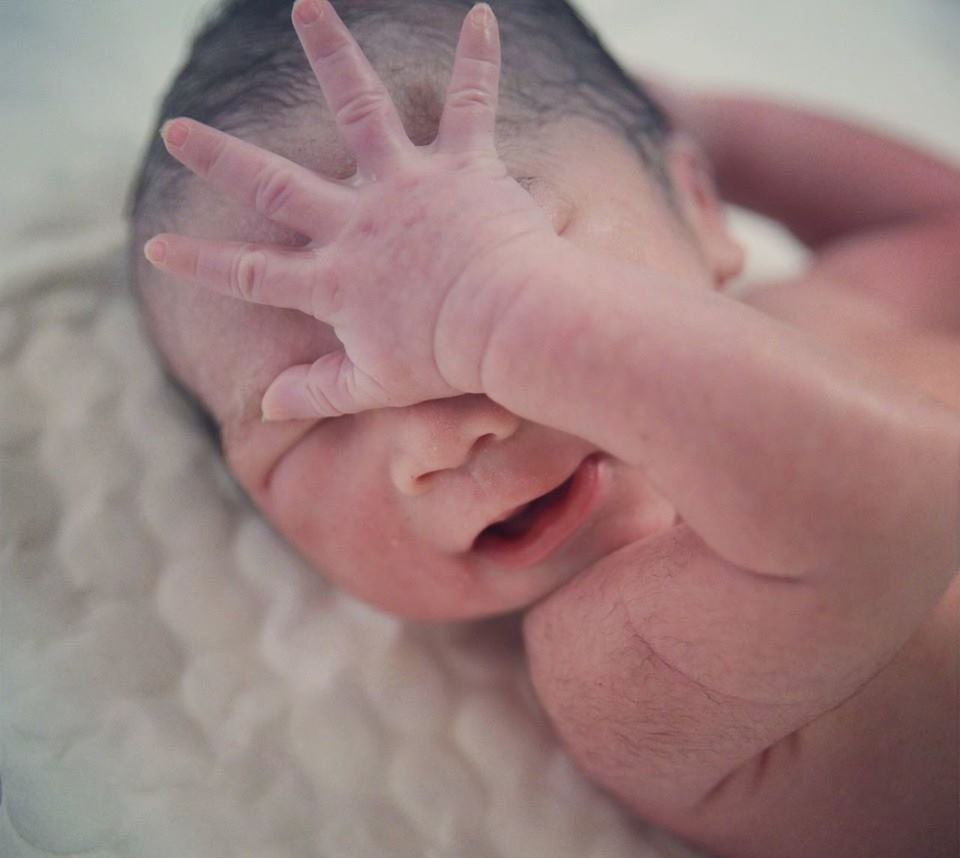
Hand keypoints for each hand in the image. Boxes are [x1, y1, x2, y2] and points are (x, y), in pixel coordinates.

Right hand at [143, 0, 554, 419]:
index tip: (159, 247)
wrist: (509, 325)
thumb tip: (267, 407)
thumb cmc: (447, 362)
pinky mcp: (461, 165)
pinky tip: (480, 14)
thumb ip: (319, 392)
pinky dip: (477, 60)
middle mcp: (359, 223)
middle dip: (220, 159)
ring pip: (360, 107)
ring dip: (331, 53)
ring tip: (305, 6)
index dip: (201, 263)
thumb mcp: (375, 386)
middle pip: (274, 184)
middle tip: (178, 130)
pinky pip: (470, 103)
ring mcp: (407, 186)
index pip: (250, 273)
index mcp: (335, 281)